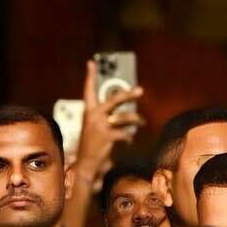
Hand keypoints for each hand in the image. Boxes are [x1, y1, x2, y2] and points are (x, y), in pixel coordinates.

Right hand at [74, 60, 144, 181]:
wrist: (85, 163)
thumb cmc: (92, 143)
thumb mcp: (95, 125)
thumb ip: (107, 115)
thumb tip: (126, 107)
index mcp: (89, 110)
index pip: (89, 89)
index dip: (90, 75)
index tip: (92, 63)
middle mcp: (93, 115)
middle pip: (114, 100)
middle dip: (129, 95)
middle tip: (140, 90)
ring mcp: (100, 125)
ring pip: (125, 118)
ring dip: (136, 120)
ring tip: (141, 122)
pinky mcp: (107, 136)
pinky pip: (125, 133)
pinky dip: (129, 136)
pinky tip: (128, 139)